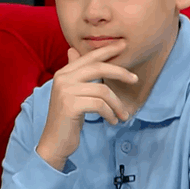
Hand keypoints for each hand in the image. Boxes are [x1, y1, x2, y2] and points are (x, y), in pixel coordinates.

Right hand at [36, 41, 136, 170]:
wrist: (54, 142)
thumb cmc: (67, 119)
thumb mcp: (71, 93)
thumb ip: (75, 74)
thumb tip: (73, 50)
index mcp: (63, 73)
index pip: (88, 57)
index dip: (107, 50)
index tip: (123, 45)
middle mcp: (62, 79)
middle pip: (98, 68)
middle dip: (120, 72)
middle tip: (135, 79)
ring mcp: (65, 91)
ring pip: (102, 90)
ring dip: (117, 104)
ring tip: (123, 115)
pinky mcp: (70, 105)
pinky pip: (99, 105)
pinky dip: (110, 113)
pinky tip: (113, 121)